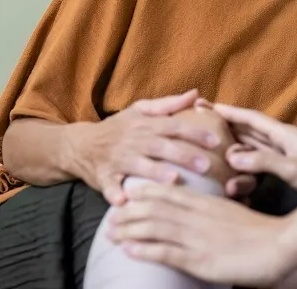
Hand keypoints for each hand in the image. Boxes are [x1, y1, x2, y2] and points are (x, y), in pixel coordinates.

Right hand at [69, 90, 221, 204]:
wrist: (80, 145)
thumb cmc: (119, 128)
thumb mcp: (140, 110)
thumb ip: (169, 104)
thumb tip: (196, 94)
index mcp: (145, 125)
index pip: (174, 126)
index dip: (194, 133)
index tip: (216, 141)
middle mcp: (133, 140)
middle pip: (161, 146)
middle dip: (183, 155)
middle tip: (206, 165)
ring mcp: (117, 159)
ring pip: (138, 165)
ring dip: (154, 172)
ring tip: (173, 180)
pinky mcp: (103, 176)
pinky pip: (108, 186)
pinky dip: (114, 193)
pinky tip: (124, 201)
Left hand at [108, 182, 293, 286]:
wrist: (282, 244)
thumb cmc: (264, 232)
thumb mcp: (238, 214)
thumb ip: (219, 213)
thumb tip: (209, 215)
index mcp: (209, 203)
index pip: (171, 193)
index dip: (147, 192)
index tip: (130, 192)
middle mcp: (199, 216)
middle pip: (156, 209)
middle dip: (130, 212)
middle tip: (112, 215)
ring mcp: (198, 237)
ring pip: (155, 228)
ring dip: (130, 230)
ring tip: (111, 232)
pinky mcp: (200, 259)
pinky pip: (166, 252)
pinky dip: (144, 250)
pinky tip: (129, 251)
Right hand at [213, 104, 296, 196]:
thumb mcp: (293, 169)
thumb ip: (263, 162)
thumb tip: (232, 156)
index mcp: (285, 134)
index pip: (253, 119)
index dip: (231, 112)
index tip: (208, 105)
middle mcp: (284, 140)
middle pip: (251, 129)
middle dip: (228, 123)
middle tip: (203, 118)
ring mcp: (286, 153)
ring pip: (254, 144)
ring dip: (235, 142)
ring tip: (213, 140)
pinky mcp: (288, 167)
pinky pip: (261, 159)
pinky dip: (246, 159)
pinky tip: (235, 162)